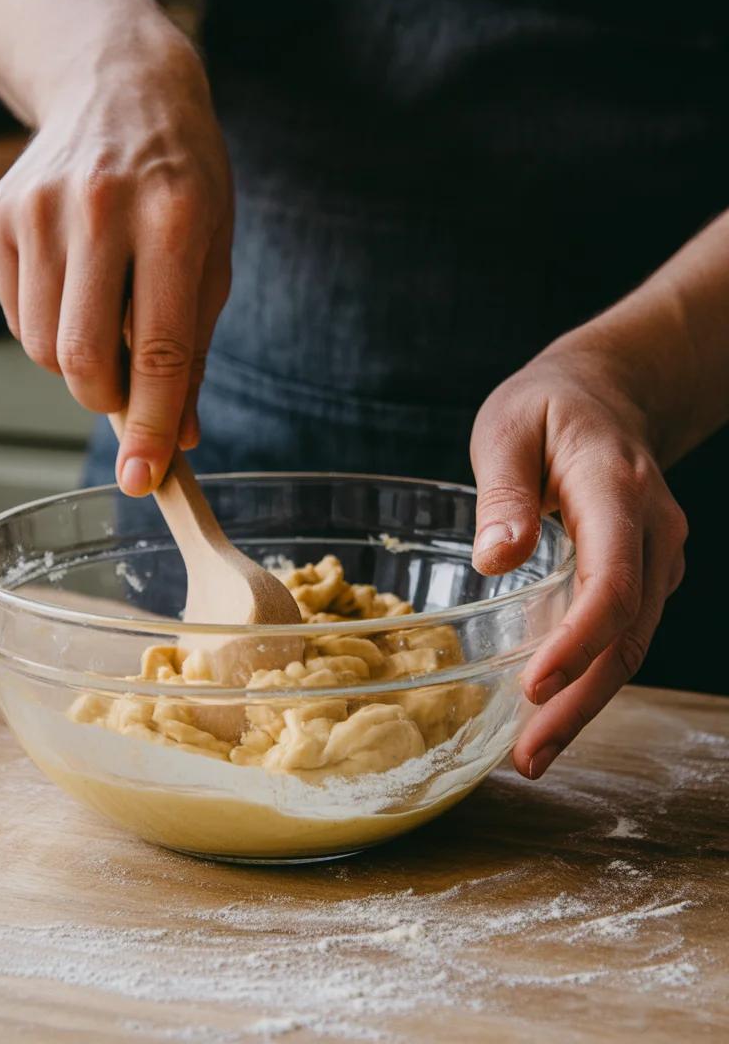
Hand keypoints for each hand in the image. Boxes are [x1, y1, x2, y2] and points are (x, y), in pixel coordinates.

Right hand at [0, 8, 232, 495]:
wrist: (120, 87)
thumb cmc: (182, 178)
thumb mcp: (212, 255)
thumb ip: (195, 347)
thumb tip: (181, 435)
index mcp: (173, 217)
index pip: (160, 347)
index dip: (154, 424)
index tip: (144, 478)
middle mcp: (100, 207)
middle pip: (84, 359)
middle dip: (108, 401)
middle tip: (130, 392)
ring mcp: (40, 208)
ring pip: (45, 348)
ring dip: (80, 364)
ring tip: (109, 316)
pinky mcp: (0, 213)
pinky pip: (19, 318)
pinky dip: (50, 331)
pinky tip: (77, 290)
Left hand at [470, 337, 687, 778]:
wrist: (606, 394)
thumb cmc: (547, 408)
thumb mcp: (509, 428)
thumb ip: (504, 493)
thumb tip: (495, 560)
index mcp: (618, 490)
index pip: (613, 580)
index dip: (579, 641)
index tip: (535, 687)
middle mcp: (653, 530)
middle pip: (629, 632)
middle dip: (581, 702)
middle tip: (530, 758)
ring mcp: (657, 555)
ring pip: (632, 643)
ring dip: (588, 703)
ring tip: (534, 754)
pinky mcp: (645, 573)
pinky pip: (624, 632)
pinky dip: (591, 675)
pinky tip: (551, 709)